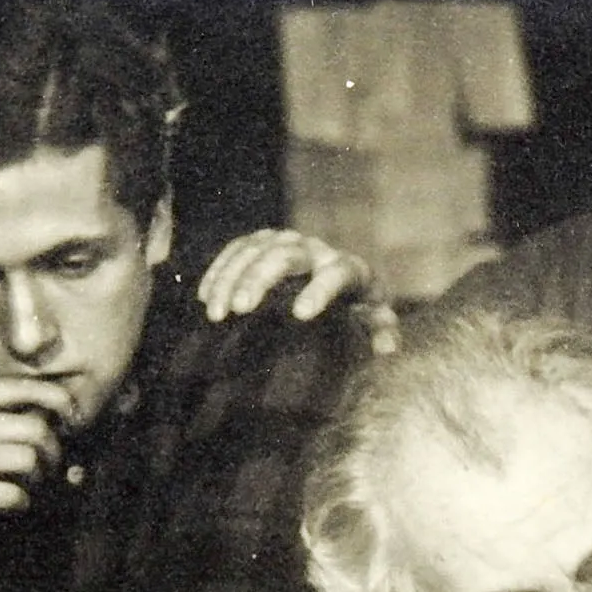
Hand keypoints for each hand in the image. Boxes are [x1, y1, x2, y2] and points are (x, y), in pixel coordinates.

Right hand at [0, 378, 78, 539]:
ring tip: (30, 484)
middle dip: (53, 450)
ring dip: (40, 476)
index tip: (73, 418)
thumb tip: (52, 415)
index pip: (19, 386)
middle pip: (34, 426)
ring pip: (29, 458)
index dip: (57, 399)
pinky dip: (23, 501)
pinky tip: (13, 503)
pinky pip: (15, 493)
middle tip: (50, 466)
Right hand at [198, 229, 380, 325]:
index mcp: (350, 270)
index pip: (338, 272)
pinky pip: (238, 248)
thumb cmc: (359, 313)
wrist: (341, 287)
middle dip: (260, 278)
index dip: (321, 289)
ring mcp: (289, 243)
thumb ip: (381, 333)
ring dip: (231, 277)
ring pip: (256, 248)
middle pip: (287, 254)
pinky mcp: (264, 243)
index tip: (300, 314)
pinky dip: (220, 270)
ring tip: (215, 313)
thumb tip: (386, 348)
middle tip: (239, 310)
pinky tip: (205, 298)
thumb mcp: (375, 324)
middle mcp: (318, 250)